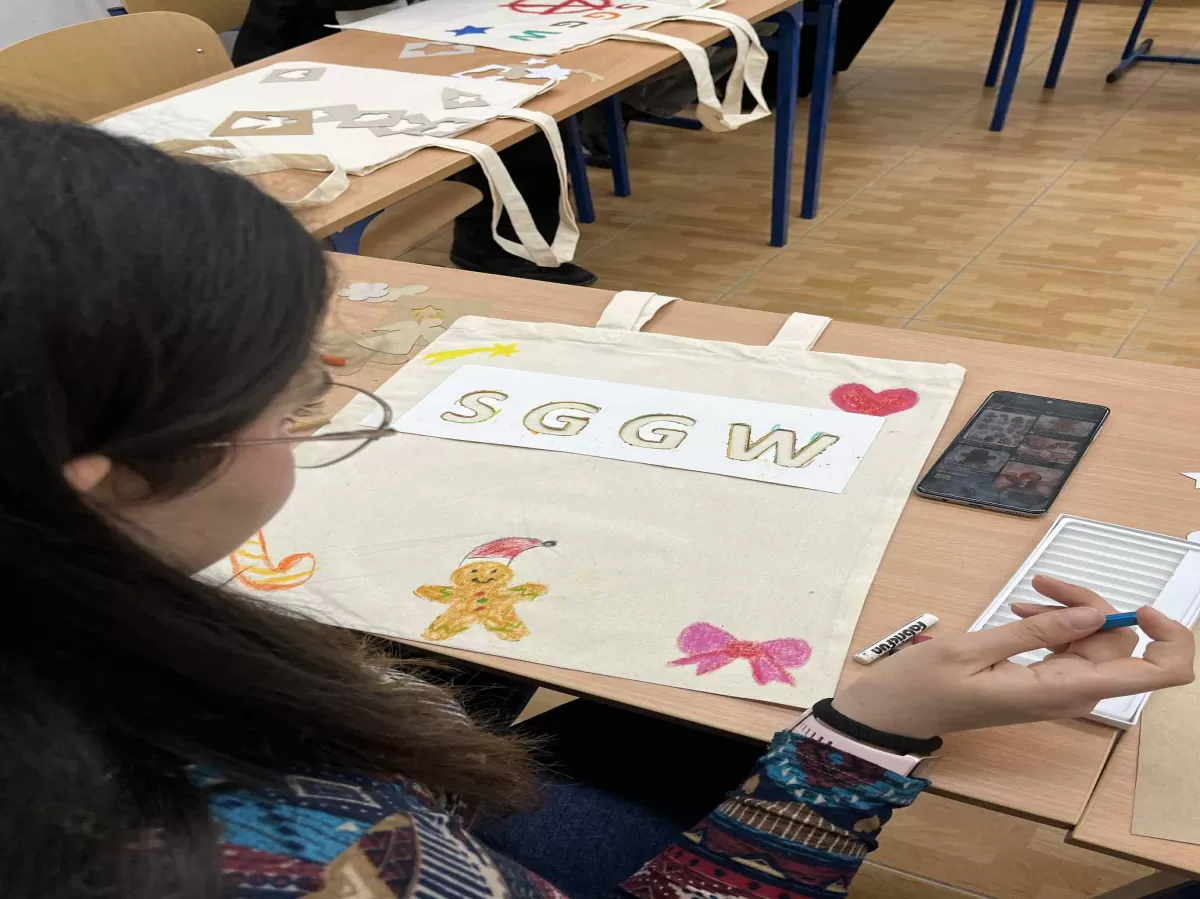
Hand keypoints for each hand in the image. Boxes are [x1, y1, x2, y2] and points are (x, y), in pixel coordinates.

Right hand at [833, 576, 1194, 737]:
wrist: (895, 715)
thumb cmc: (923, 686)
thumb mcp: (972, 650)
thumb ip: (1035, 632)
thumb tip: (1093, 614)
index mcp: (1061, 690)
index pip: (1157, 674)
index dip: (1170, 638)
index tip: (1137, 607)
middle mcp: (1072, 693)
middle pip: (1121, 643)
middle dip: (1093, 604)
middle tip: (1042, 583)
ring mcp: (1059, 689)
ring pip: (1095, 639)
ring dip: (1070, 610)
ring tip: (1023, 597)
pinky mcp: (1043, 682)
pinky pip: (1071, 647)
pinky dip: (1055, 622)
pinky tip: (1020, 611)